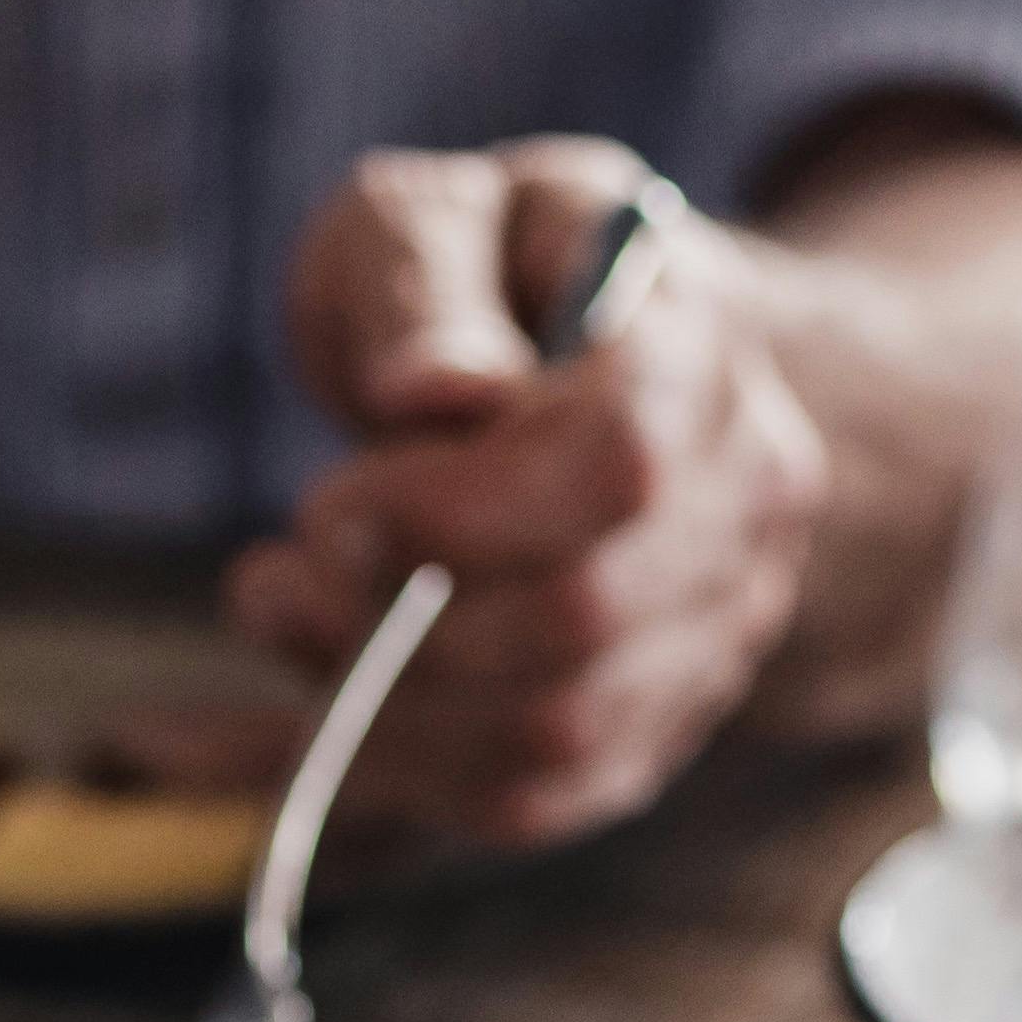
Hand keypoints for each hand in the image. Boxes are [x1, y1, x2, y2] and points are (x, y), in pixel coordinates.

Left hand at [226, 143, 825, 850]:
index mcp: (699, 350)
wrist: (595, 357)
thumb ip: (422, 280)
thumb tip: (429, 391)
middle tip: (276, 575)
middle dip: (397, 619)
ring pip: (557, 732)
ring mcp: (717, 626)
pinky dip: (396, 777)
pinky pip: (530, 802)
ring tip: (284, 619)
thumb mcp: (434, 219)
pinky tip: (301, 720)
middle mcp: (745, 501)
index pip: (620, 463)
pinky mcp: (653, 723)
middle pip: (585, 618)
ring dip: (383, 707)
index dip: (461, 512)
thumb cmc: (493, 279)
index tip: (325, 507)